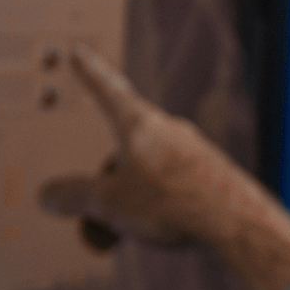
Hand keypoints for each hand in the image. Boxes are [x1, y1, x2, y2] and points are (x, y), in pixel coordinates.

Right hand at [39, 46, 289, 289]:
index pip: (108, 90)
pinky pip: (172, 189)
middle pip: (123, 152)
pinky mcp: (212, 177)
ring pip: (147, 175)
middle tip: (94, 220)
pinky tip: (160, 233)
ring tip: (124, 236)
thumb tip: (50, 195)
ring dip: (129, 205)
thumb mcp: (109, 203)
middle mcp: (170, 132)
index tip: (80, 53)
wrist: (239, 227)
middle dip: (105, 186)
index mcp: (140, 125)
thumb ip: (75, 196)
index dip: (90, 73)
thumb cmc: (178, 205)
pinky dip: (156, 211)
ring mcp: (194, 153)